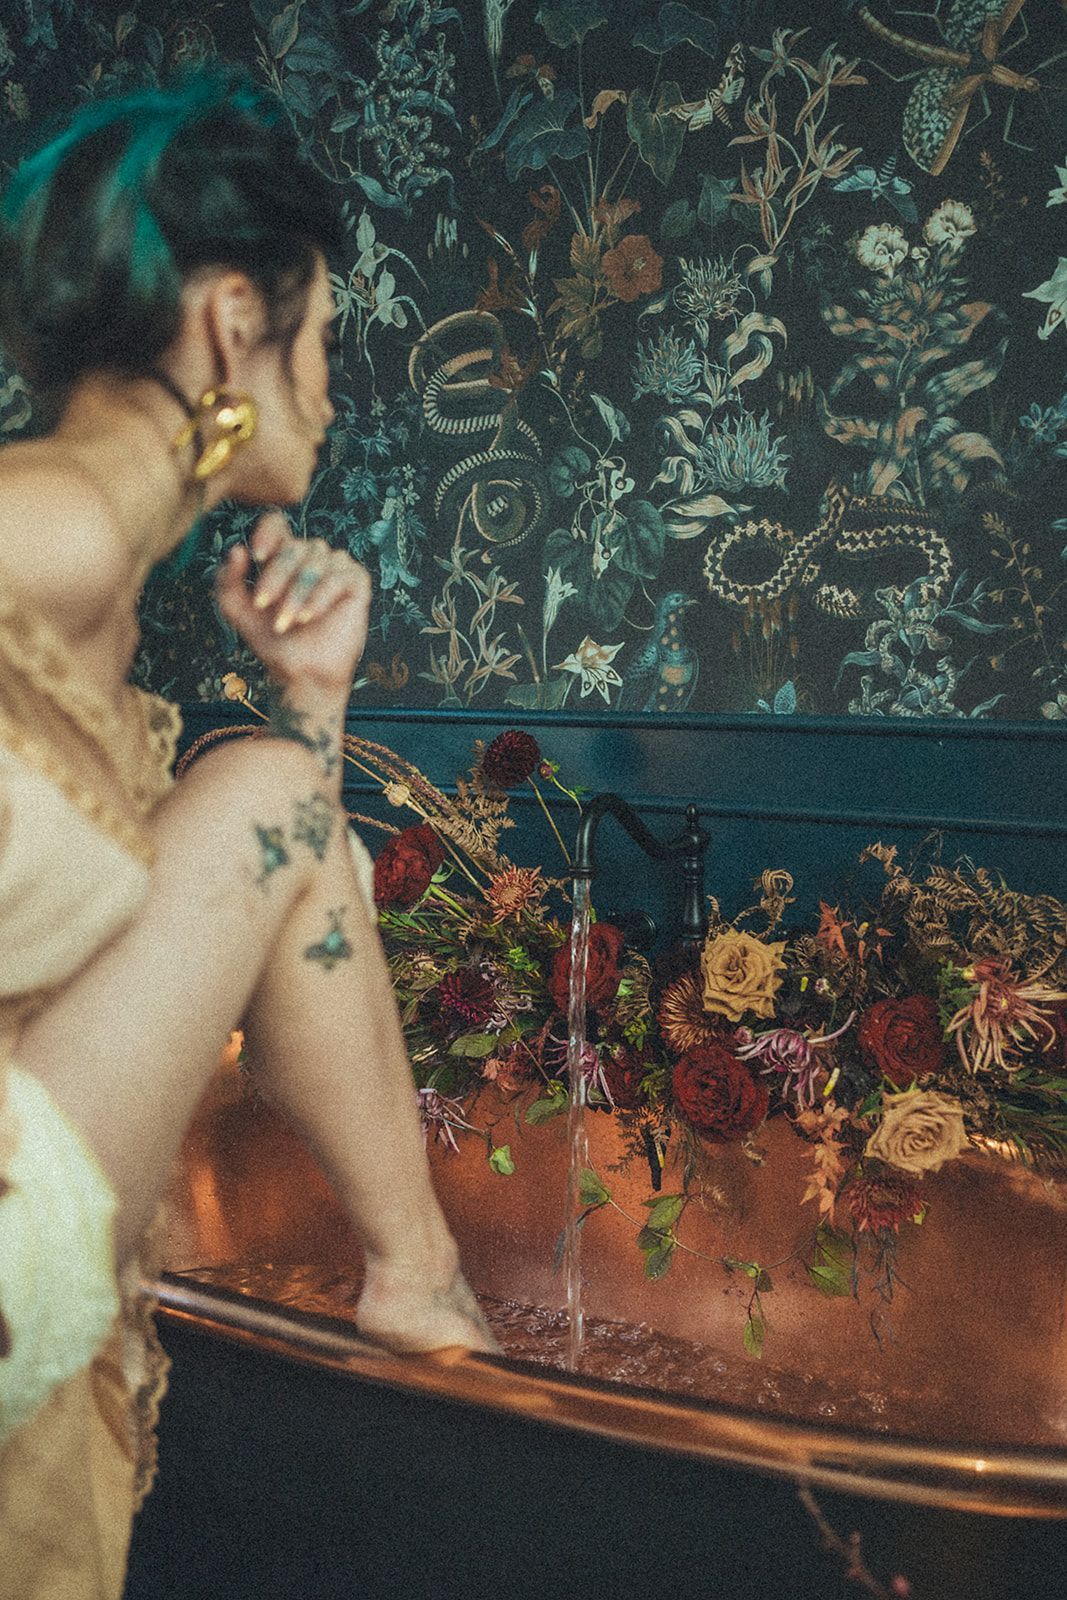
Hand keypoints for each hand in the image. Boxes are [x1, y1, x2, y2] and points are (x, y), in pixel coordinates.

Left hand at [216, 512, 370, 692]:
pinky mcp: (357, 582)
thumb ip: (228, 581)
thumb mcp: (239, 611)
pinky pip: (339, 577)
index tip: (256, 556)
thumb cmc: (272, 640)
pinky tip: (308, 617)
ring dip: (297, 593)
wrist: (301, 671)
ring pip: (316, 562)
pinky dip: (321, 596)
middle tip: (264, 606)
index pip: (277, 524)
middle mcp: (311, 556)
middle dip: (276, 577)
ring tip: (288, 621)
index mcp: (283, 556)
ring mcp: (336, 567)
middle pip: (293, 546)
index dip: (267, 532)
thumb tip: (236, 550)